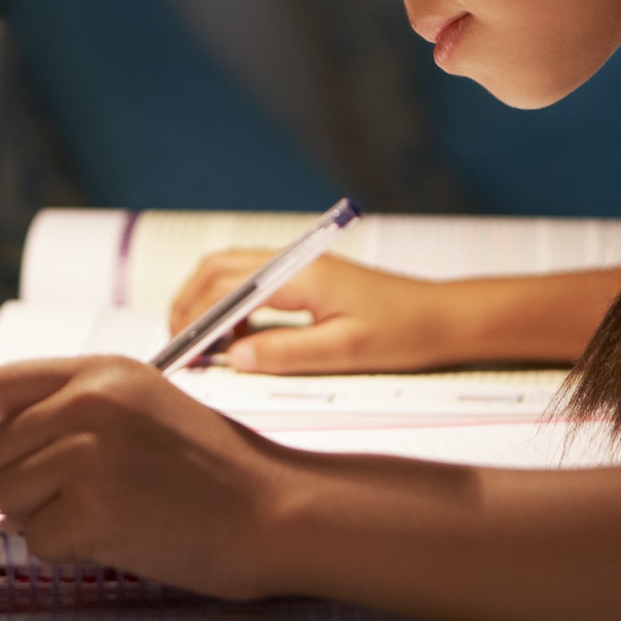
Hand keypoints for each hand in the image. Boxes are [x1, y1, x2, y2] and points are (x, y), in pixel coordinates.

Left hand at [0, 355, 292, 599]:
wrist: (274, 510)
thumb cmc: (221, 469)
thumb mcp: (149, 403)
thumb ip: (84, 407)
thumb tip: (16, 439)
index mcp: (103, 371)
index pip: (4, 386)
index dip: (13, 426)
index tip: (36, 451)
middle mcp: (90, 403)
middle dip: (22, 481)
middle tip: (69, 499)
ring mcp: (89, 457)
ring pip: (6, 495)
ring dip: (40, 517)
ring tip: (99, 514)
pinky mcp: (92, 512)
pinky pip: (36, 541)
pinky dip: (67, 551)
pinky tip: (114, 537)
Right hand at [169, 251, 458, 373]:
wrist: (443, 317)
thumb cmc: (403, 333)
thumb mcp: (345, 353)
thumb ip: (286, 354)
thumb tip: (234, 358)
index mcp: (302, 275)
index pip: (227, 286)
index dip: (195, 318)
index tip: (179, 351)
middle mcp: (295, 262)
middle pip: (218, 268)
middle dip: (188, 304)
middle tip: (177, 348)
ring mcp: (300, 266)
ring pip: (232, 271)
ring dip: (207, 303)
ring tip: (200, 347)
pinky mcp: (306, 278)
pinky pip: (253, 283)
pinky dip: (230, 306)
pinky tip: (236, 341)